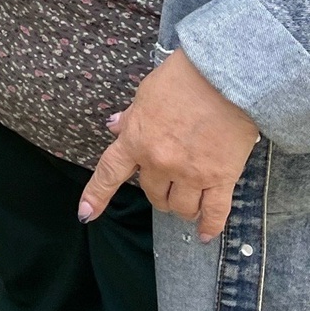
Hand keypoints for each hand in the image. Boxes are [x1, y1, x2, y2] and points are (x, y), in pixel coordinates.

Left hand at [79, 47, 260, 242]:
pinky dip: (209, 226)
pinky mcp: (221, 178)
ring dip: (180, 208)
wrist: (224, 77)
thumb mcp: (146, 93)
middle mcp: (160, 162)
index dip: (97, 196)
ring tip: (186, 201)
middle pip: (152, 192)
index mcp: (136, 139)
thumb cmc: (183, 78)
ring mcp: (191, 173)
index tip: (86, 214)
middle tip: (166, 182)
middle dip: (157, 190)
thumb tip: (113, 127)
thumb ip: (131, 117)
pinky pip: (214, 212)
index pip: (109, 173)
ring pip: (180, 207)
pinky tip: (205, 234)